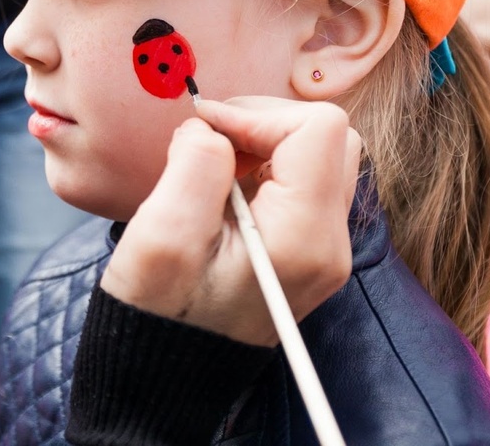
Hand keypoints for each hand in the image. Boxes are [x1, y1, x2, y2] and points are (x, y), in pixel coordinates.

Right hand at [100, 97, 360, 345]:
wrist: (166, 375)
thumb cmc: (158, 313)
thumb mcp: (163, 235)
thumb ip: (196, 164)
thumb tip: (210, 127)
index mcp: (304, 238)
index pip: (318, 130)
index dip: (257, 114)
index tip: (205, 129)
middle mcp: (329, 244)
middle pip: (331, 136)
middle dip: (266, 122)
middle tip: (209, 141)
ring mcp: (322, 250)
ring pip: (320, 155)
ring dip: (265, 142)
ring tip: (213, 164)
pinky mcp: (305, 250)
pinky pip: (302, 183)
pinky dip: (264, 166)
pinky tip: (221, 187)